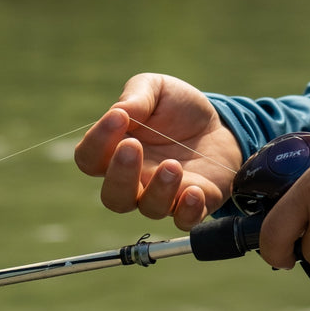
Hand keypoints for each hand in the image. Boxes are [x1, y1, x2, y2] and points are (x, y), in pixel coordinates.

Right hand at [73, 72, 241, 230]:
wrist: (220, 125)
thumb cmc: (178, 109)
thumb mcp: (157, 89)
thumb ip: (136, 96)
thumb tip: (119, 112)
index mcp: (117, 151)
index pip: (89, 159)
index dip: (97, 141)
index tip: (118, 118)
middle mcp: (135, 180)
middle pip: (113, 196)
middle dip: (120, 175)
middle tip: (133, 147)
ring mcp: (164, 195)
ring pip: (149, 209)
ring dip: (159, 190)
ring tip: (173, 164)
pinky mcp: (194, 203)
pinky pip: (184, 221)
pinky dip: (188, 212)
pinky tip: (194, 191)